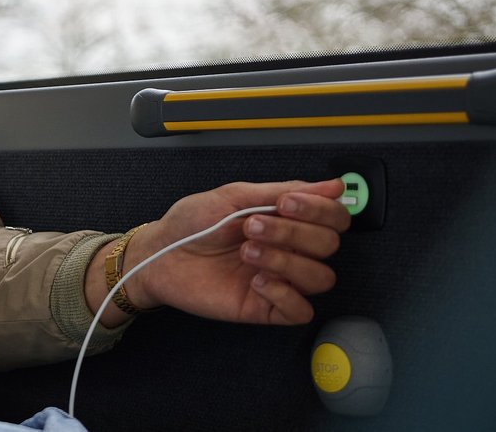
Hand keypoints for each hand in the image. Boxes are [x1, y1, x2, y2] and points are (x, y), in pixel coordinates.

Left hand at [94, 179, 350, 325]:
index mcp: (288, 220)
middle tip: (250, 226)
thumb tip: (334, 185)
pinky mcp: (267, 307)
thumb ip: (283, 190)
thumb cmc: (193, 222)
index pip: (334, 217)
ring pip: (322, 278)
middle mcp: (291, 250)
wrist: (161, 253)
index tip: (286, 203)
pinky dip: (284, 294)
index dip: (320, 209)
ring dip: (286, 261)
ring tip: (246, 251)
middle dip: (293, 232)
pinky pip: (301, 310)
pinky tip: (255, 279)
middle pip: (329, 245)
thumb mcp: (234, 196)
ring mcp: (282, 280)